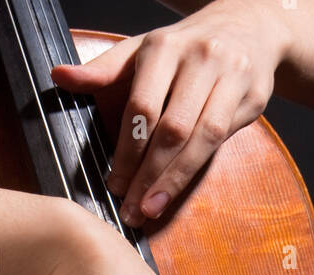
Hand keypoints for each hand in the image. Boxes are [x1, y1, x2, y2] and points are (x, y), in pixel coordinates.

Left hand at [52, 0, 288, 228]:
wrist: (246, 24)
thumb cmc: (183, 48)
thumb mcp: (141, 51)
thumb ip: (103, 69)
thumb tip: (59, 76)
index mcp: (164, 47)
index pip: (142, 107)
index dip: (128, 151)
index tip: (115, 184)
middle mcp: (201, 58)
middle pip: (172, 128)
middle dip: (149, 175)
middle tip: (132, 208)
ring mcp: (232, 76)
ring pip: (202, 138)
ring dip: (175, 180)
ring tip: (152, 209)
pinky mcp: (254, 96)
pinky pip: (223, 140)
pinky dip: (198, 168)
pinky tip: (178, 189)